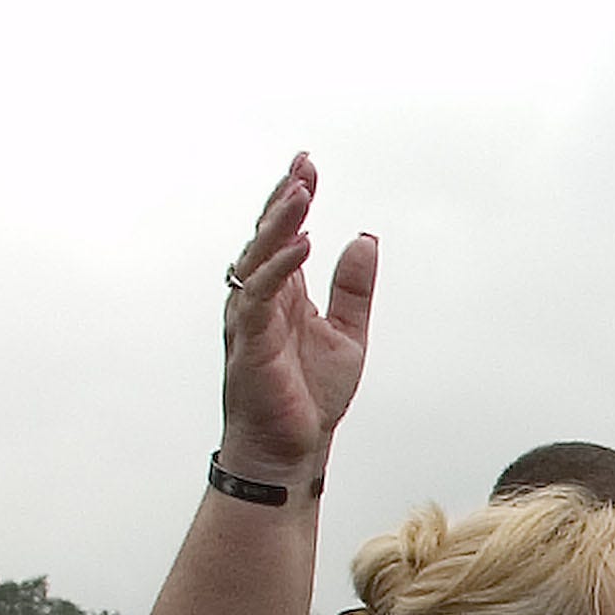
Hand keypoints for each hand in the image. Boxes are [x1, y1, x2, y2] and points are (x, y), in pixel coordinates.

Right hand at [218, 153, 377, 483]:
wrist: (293, 448)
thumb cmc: (309, 398)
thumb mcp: (348, 334)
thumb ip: (353, 288)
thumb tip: (363, 240)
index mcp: (281, 294)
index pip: (284, 235)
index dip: (294, 200)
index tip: (308, 167)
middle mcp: (259, 299)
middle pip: (266, 236)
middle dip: (284, 199)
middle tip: (303, 166)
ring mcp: (250, 317)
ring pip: (259, 257)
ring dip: (280, 223)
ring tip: (301, 192)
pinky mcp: (251, 341)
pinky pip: (260, 295)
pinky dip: (279, 268)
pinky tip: (301, 246)